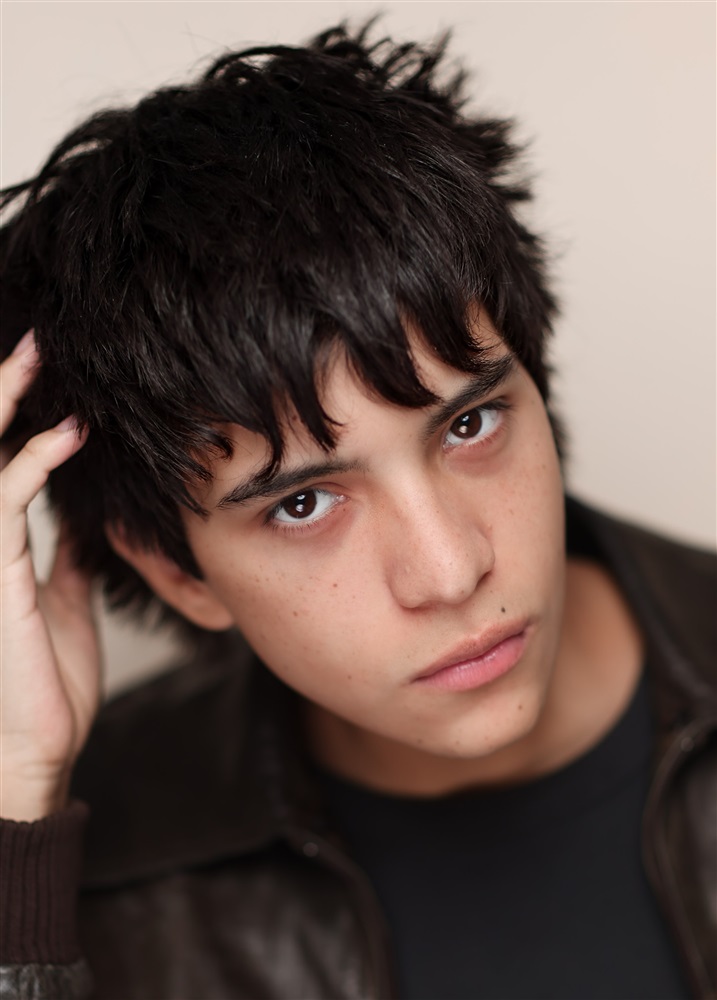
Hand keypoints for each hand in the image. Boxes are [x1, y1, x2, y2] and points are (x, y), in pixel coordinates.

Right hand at [1, 333, 100, 820]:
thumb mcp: (64, 608)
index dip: (14, 419)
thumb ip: (67, 562)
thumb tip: (86, 528)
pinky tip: (68, 432)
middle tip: (32, 343)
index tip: (45, 376)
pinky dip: (36, 462)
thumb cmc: (45, 687)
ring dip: (5, 407)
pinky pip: (5, 503)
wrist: (33, 754)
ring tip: (36, 358)